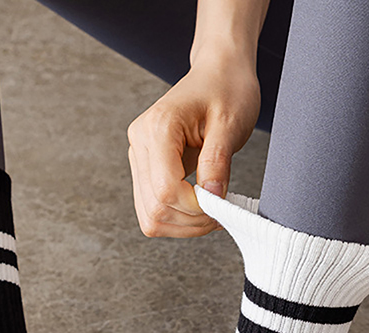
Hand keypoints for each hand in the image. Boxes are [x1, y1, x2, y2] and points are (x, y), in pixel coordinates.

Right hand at [127, 48, 260, 237]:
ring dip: (182, 225)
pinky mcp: (144, 169)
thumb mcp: (231, 122)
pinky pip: (152, 209)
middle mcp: (139, 143)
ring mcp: (138, 158)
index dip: (194, 207)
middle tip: (220, 213)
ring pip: (150, 216)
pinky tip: (197, 209)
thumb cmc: (227, 89)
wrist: (218, 72)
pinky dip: (176, 218)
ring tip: (210, 212)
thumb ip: (217, 162)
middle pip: (154, 208)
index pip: (165, 189)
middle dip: (190, 221)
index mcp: (157, 128)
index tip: (221, 204)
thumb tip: (211, 200)